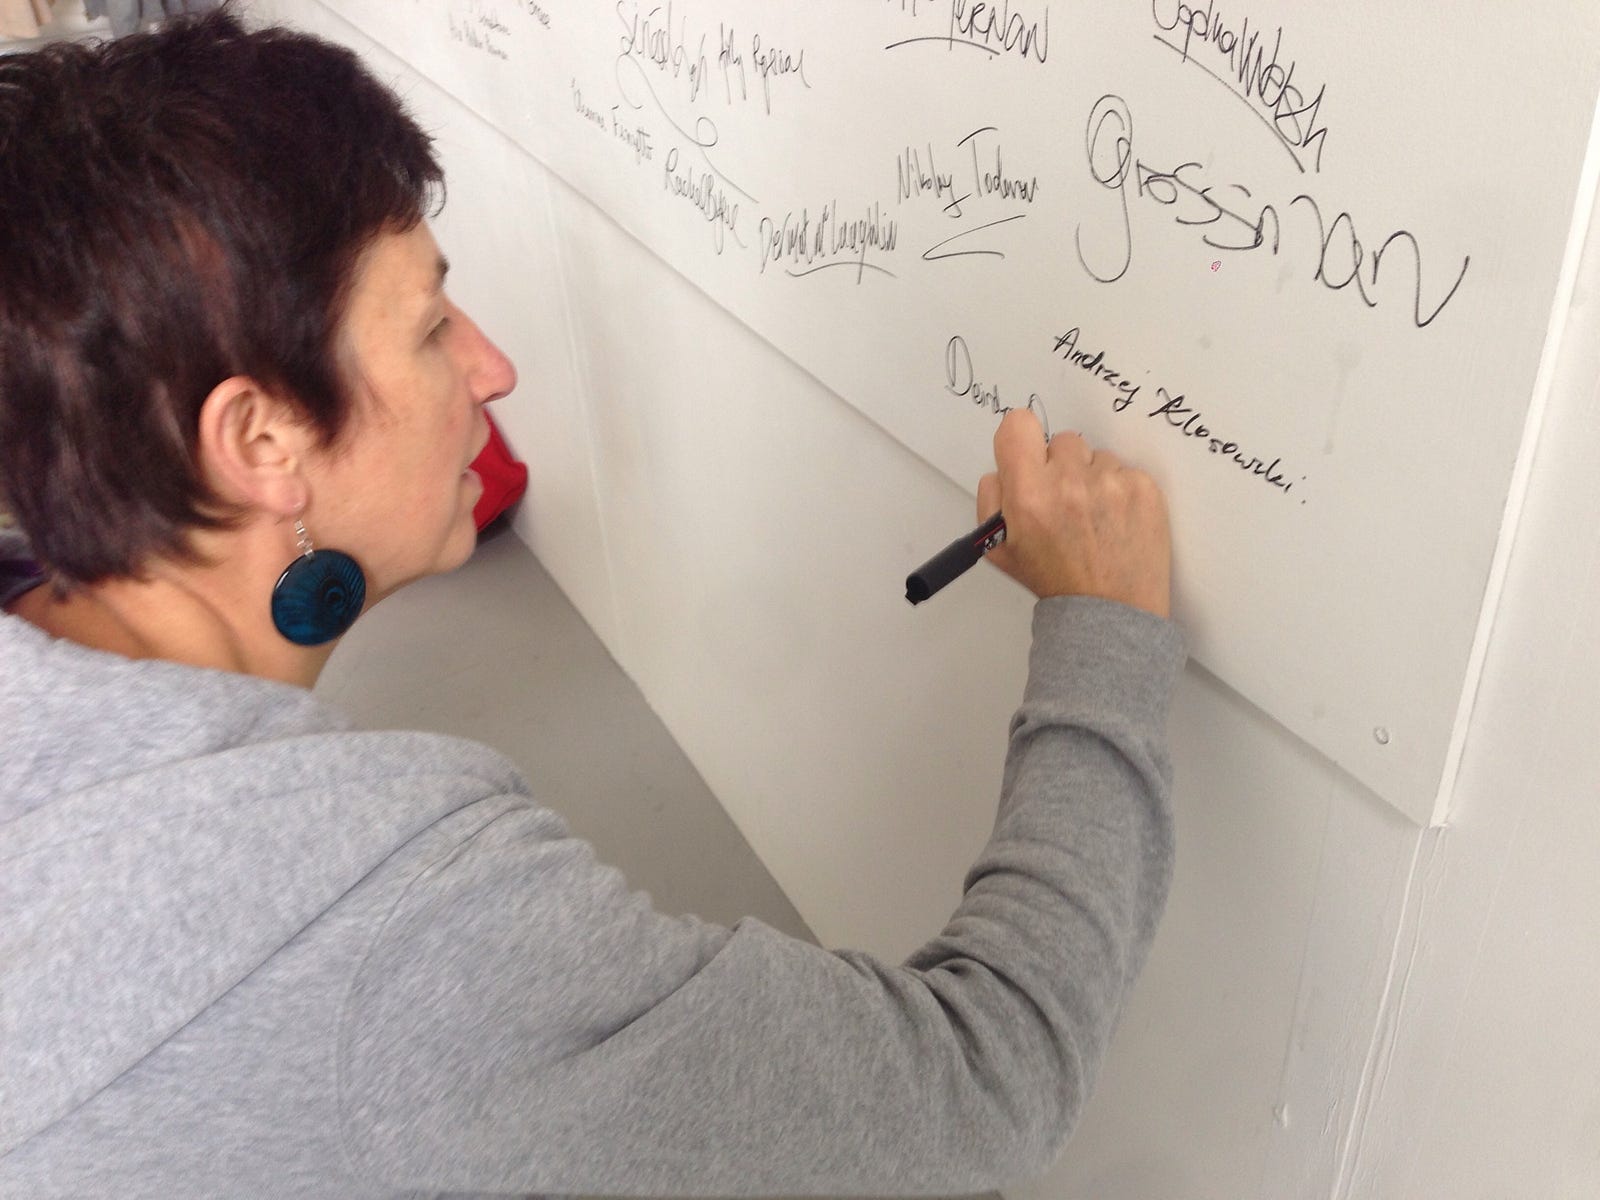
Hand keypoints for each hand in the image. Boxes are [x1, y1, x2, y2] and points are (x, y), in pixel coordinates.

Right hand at [976, 409, 1171, 617]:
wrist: (1110, 612)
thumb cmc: (1054, 580)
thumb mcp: (999, 548)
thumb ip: (991, 497)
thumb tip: (1005, 467)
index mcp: (1028, 495)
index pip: (1019, 425)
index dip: (1022, 439)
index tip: (1030, 457)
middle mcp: (1068, 482)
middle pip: (1062, 440)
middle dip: (1061, 466)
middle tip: (1066, 503)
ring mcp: (1111, 483)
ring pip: (1096, 456)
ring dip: (1093, 479)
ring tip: (1095, 519)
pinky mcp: (1143, 488)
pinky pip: (1125, 471)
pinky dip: (1120, 491)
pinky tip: (1116, 522)